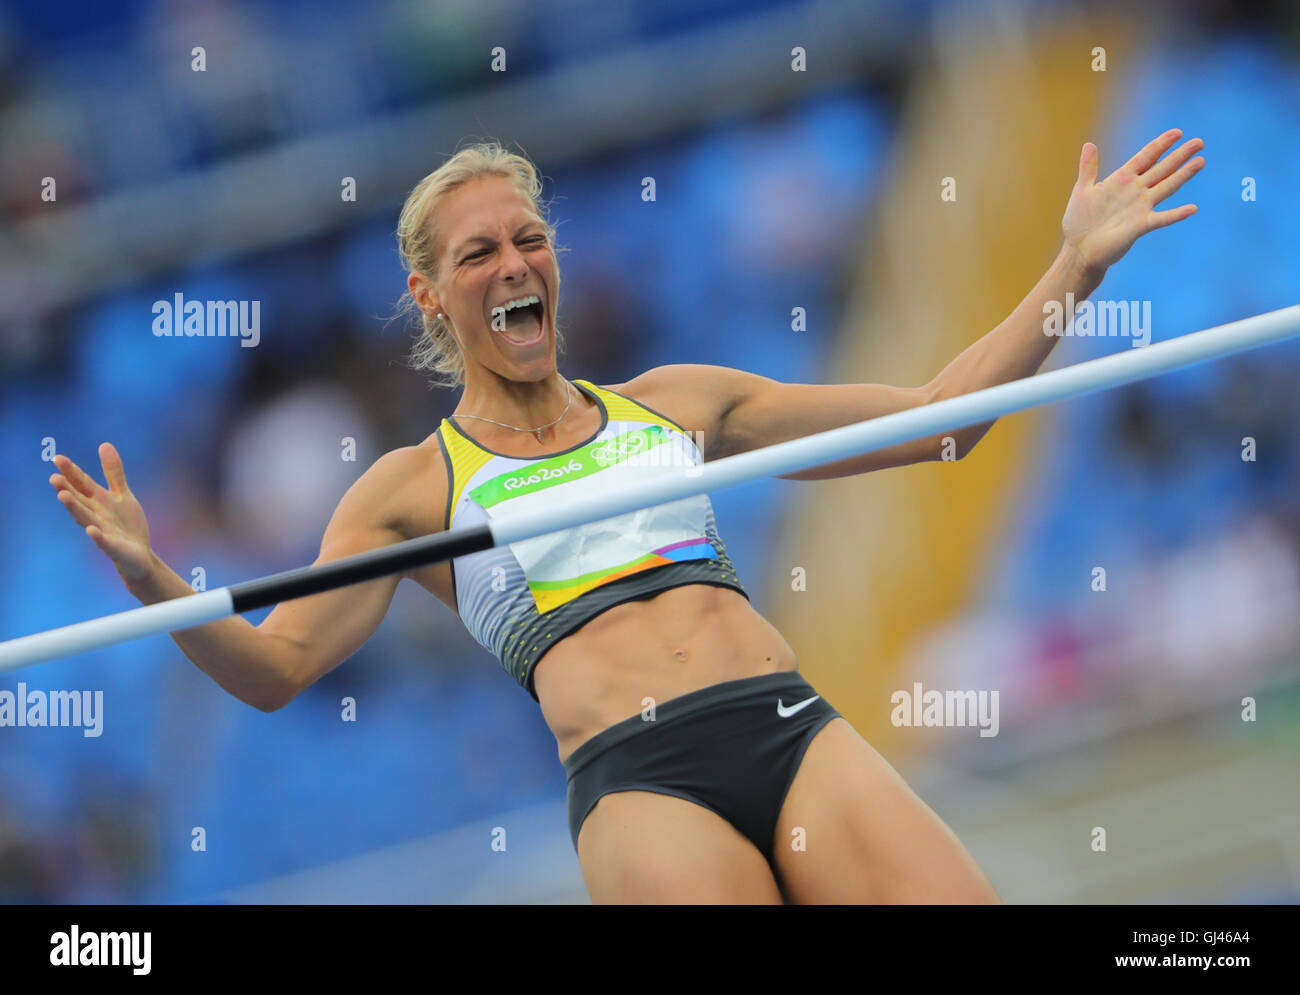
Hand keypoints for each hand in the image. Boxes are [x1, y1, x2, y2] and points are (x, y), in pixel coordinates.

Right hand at [50, 442, 155, 584]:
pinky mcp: (113, 548)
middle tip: (54, 478)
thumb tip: (104, 444)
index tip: (57, 458)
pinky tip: (91, 530)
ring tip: (63, 497)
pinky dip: (97, 536)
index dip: (71, 472)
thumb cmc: (126, 524)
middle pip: (79, 500)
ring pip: (86, 519)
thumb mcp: (122, 494)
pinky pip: (104, 542)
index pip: (82, 484)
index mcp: (98, 501)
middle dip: (67, 490)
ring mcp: (103, 531)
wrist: (140, 555)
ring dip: (74, 509)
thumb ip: (113, 472)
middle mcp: (96, 515)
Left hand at [1061, 128, 1203, 274]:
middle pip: (1162, 169)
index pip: (1146, 157)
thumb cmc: (1079, 221)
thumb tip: (1089, 144)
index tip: (1177, 133)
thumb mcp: (1083, 190)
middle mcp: (1135, 191)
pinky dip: (1176, 214)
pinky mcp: (1140, 226)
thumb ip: (1088, 168)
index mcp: (1122, 179)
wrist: (1079, 250)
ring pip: (1166, 187)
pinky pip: (1161, 218)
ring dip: (1183, 175)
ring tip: (1200, 161)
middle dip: (1179, 155)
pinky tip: (1192, 208)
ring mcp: (1140, 208)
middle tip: (1199, 142)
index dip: (1161, 145)